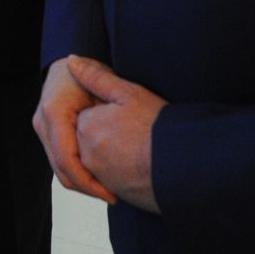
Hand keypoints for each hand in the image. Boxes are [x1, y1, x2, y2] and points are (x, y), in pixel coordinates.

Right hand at [33, 57, 115, 202]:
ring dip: (82, 182)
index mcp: (54, 113)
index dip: (88, 182)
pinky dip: (78, 172)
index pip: (67, 159)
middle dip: (86, 187)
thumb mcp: (101, 84)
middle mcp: (42, 123)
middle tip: (113, 197)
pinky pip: (61, 160)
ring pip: (59, 168)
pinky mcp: (47, 134)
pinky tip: (98, 178)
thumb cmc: (86, 70)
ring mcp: (42, 129)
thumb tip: (108, 133)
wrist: (67, 64)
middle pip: (61, 168)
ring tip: (108, 191)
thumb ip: (103, 106)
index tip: (110, 194)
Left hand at [69, 56, 164, 213]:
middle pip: (90, 136)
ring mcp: (99, 176)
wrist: (183, 168)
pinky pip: (110, 177)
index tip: (129, 113)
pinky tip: (142, 161)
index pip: (86, 114)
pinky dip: (122, 169)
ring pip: (99, 157)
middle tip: (137, 129)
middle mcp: (86, 153)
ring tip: (141, 145)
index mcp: (86, 126)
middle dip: (107, 131)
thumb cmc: (158, 127)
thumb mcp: (129, 93)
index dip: (107, 111)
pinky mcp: (113, 192)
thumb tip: (71, 62)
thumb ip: (96, 77)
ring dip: (114, 151)